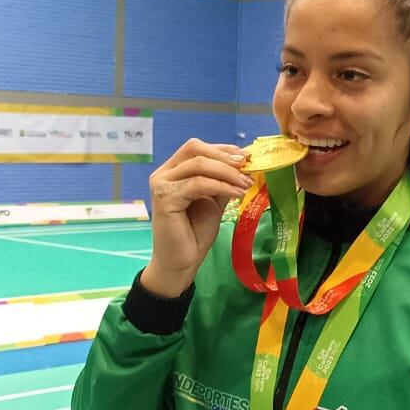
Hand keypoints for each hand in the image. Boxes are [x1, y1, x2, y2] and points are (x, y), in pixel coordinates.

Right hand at [141, 139, 250, 296]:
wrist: (182, 262)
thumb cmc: (195, 232)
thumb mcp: (214, 200)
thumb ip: (222, 180)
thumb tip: (244, 162)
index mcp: (173, 170)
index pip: (197, 147)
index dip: (223, 149)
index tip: (247, 156)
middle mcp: (163, 173)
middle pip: (194, 148)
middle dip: (224, 156)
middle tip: (247, 165)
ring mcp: (161, 184)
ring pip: (198, 165)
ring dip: (227, 172)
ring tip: (246, 183)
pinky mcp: (165, 198)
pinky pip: (198, 184)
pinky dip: (221, 186)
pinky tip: (237, 193)